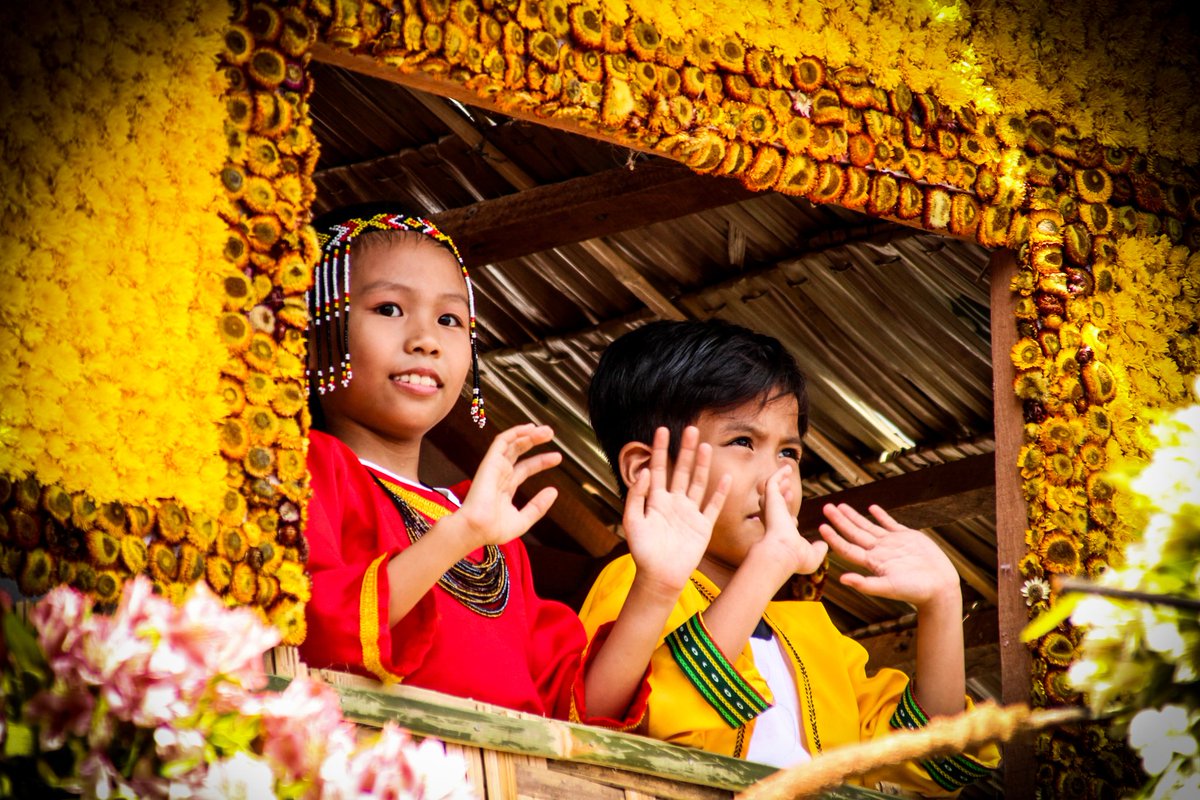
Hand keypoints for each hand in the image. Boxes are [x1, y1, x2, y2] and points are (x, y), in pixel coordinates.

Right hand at [452, 424, 561, 549]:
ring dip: (528, 434)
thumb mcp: (523, 519)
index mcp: (505, 487)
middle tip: (550, 433)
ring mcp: (495, 467)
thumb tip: (553, 491)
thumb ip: (538, 506)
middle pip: (519, 451)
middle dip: (534, 441)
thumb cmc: (494, 530)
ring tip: (545, 430)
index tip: (557, 458)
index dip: (541, 461)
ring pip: (512, 443)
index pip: (525, 468)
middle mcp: (500, 474)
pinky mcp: (490, 462)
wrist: (477, 529)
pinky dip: (515, 432)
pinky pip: (502, 441)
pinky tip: (529, 429)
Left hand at [624, 426, 729, 596]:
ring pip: (698, 484)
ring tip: (706, 446)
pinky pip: (713, 506)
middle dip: (686, 450)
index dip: (660, 450)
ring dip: (702, 465)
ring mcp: (690, 514)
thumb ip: (636, 496)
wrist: (659, 577)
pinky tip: (725, 478)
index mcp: (656, 501)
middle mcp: (674, 503)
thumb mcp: (632, 522)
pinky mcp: (703, 527)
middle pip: (682, 471)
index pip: (659, 469)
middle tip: (691, 429)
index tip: (663, 430)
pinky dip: (719, 493)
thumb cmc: (642, 552)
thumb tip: (644, 472)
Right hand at [756, 465, 827, 575]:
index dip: (788, 519)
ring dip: (778, 483)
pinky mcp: (771, 499)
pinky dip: (778, 474)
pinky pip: (772, 482)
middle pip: (773, 505)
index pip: (782, 524)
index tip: (794, 519)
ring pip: (770, 492)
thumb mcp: (812, 556)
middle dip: (781, 497)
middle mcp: (773, 520)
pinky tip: (787, 468)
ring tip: (785, 474)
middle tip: (789, 491)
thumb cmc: (795, 558)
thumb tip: (824, 546)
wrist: (782, 553)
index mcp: (781, 534)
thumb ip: (818, 550)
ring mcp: (771, 509)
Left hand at [818, 503, 959, 607]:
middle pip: (854, 533)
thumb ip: (866, 584)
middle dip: (840, 520)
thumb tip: (842, 579)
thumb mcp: (889, 587)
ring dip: (855, 516)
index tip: (821, 526)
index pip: (848, 548)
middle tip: (826, 507)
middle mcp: (879, 552)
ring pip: (868, 526)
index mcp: (872, 563)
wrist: (940, 587)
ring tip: (841, 506)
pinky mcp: (907, 537)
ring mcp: (892, 544)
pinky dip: (881, 515)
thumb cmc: (915, 591)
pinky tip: (872, 508)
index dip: (834, 538)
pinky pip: (890, 523)